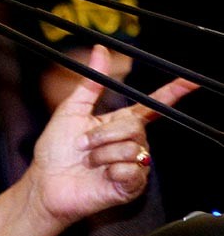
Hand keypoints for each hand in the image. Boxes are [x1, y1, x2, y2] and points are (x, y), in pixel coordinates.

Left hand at [28, 45, 197, 226]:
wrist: (45, 182)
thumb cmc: (55, 151)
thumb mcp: (70, 111)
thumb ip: (90, 83)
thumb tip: (101, 50)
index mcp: (118, 124)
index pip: (150, 108)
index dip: (172, 93)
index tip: (189, 81)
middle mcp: (130, 143)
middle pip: (134, 126)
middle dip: (103, 134)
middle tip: (83, 145)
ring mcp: (133, 165)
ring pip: (131, 147)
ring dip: (102, 153)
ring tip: (89, 162)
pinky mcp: (131, 186)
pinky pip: (132, 170)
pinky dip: (110, 170)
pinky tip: (101, 176)